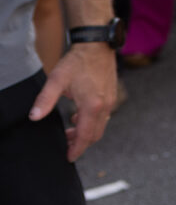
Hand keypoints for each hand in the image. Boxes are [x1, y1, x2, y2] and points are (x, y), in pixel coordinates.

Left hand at [30, 43, 116, 161]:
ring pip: (100, 126)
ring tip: (69, 132)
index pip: (85, 135)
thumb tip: (34, 117)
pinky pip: (104, 117)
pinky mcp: (112, 96)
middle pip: (95, 134)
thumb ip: (45, 100)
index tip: (69, 157)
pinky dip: (92, 123)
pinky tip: (78, 117)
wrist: (97, 46)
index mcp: (92, 105)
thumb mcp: (56, 80)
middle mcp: (105, 106)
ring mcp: (111, 101)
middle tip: (66, 146)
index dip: (76, 149)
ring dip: (86, 133)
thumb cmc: (77, 62)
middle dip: (80, 143)